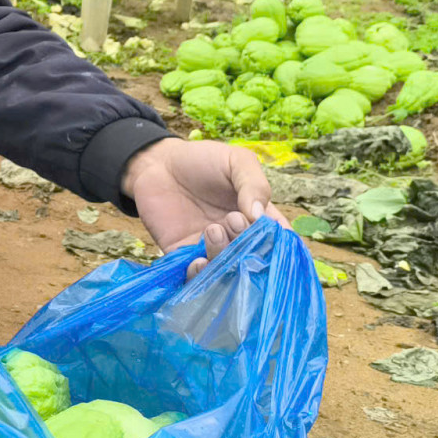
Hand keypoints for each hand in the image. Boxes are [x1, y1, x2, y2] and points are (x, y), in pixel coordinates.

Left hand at [120, 137, 286, 276]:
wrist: (157, 163)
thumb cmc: (201, 159)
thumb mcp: (236, 162)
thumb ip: (254, 185)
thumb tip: (259, 217)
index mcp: (258, 217)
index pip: (279, 241)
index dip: (280, 246)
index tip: (273, 239)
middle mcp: (237, 238)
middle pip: (253, 259)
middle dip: (248, 246)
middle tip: (233, 220)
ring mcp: (211, 249)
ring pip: (226, 271)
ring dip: (224, 257)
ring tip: (213, 229)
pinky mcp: (183, 256)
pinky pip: (196, 278)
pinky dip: (201, 275)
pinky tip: (198, 261)